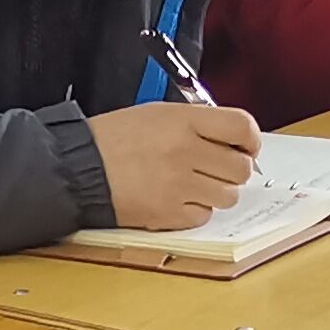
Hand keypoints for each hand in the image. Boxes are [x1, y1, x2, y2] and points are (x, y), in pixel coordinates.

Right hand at [87, 100, 262, 227]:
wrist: (79, 167)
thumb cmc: (114, 139)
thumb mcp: (157, 114)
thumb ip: (196, 123)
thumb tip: (233, 140)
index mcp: (183, 121)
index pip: (242, 126)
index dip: (250, 139)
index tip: (246, 146)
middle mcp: (185, 151)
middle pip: (240, 167)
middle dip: (233, 169)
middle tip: (216, 168)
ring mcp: (178, 185)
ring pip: (228, 196)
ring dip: (216, 191)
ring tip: (193, 184)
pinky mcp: (169, 214)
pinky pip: (204, 216)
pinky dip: (195, 210)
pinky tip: (176, 198)